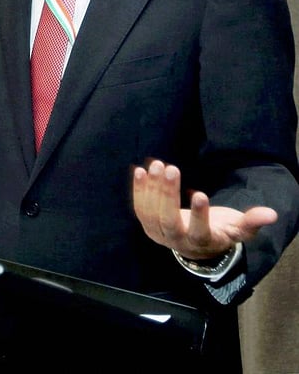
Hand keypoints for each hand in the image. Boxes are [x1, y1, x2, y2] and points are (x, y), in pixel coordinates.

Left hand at [132, 159, 277, 259]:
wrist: (197, 246)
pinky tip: (141, 170)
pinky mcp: (148, 226)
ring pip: (151, 212)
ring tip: (159, 164)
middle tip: (172, 168)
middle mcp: (177, 241)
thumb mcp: (238, 230)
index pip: (199, 231)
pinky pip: (140, 208)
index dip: (199, 214)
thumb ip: (251, 222)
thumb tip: (271, 214)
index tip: (201, 193)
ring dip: (153, 187)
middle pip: (168, 220)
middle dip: (168, 194)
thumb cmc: (220, 232)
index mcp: (201, 243)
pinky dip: (139, 190)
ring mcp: (159, 234)